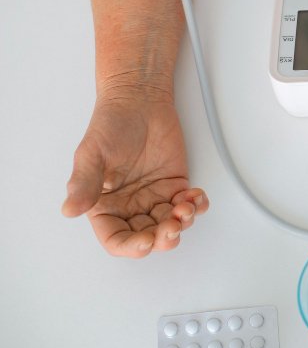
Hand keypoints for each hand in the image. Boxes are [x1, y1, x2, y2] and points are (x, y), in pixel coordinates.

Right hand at [62, 89, 207, 256]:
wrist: (139, 102)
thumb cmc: (111, 125)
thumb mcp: (91, 154)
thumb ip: (83, 183)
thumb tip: (70, 209)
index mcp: (105, 205)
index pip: (117, 238)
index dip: (131, 246)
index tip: (146, 240)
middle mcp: (130, 206)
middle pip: (148, 236)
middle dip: (163, 237)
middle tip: (172, 226)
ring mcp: (155, 196)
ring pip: (170, 224)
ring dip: (183, 222)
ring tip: (186, 206)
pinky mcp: (175, 185)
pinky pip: (188, 205)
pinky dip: (197, 206)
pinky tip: (196, 197)